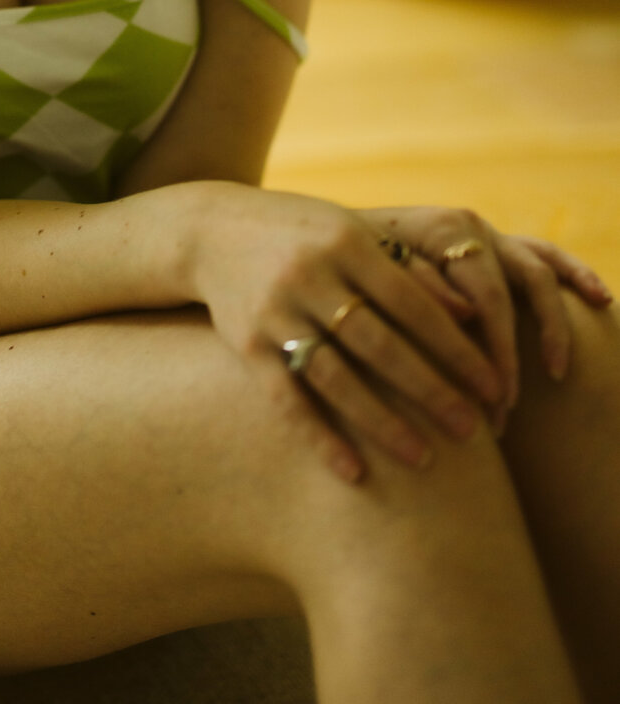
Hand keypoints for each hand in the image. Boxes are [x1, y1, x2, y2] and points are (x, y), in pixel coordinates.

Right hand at [191, 184, 508, 484]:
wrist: (211, 231)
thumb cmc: (304, 235)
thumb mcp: (354, 235)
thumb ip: (408, 271)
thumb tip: (473, 315)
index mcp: (346, 242)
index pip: (412, 303)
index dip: (455, 347)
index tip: (492, 386)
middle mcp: (309, 274)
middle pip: (379, 343)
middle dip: (430, 390)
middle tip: (473, 430)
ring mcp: (274, 310)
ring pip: (335, 376)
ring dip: (381, 422)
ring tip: (423, 460)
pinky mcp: (245, 343)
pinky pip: (286, 398)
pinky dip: (319, 437)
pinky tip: (352, 472)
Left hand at [358, 206, 614, 431]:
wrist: (330, 232)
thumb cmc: (345, 263)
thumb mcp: (367, 274)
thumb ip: (412, 286)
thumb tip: (463, 315)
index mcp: (437, 231)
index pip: (483, 298)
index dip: (494, 353)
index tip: (494, 403)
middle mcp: (468, 228)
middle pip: (509, 294)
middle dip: (511, 356)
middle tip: (504, 410)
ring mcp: (487, 235)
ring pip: (536, 272)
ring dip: (551, 323)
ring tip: (555, 370)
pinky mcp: (498, 243)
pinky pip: (544, 255)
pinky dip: (573, 272)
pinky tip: (599, 299)